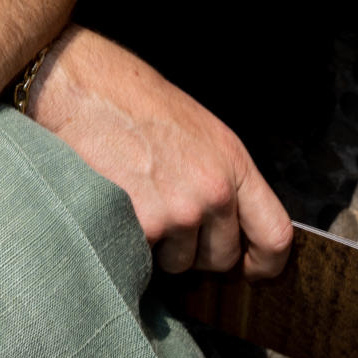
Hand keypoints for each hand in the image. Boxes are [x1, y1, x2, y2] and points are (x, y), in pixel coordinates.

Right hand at [29, 27, 293, 279]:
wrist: (83, 87)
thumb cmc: (134, 103)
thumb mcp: (198, 131)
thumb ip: (221, 179)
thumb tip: (228, 227)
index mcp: (233, 164)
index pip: (274, 236)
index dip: (263, 264)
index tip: (249, 269)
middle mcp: (213, 191)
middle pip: (220, 258)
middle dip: (195, 250)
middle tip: (165, 215)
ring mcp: (178, 211)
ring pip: (178, 264)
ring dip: (159, 247)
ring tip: (135, 201)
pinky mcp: (142, 224)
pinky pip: (144, 259)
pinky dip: (130, 242)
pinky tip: (116, 206)